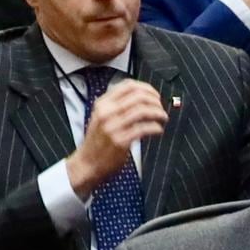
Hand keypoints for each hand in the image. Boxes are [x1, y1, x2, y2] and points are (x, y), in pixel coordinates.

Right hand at [63, 73, 168, 190]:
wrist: (87, 163)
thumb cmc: (97, 142)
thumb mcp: (100, 117)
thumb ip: (116, 105)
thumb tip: (141, 96)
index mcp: (103, 104)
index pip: (128, 86)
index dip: (146, 88)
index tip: (155, 95)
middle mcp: (107, 113)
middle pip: (138, 96)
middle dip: (155, 100)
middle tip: (161, 107)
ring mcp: (113, 127)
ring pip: (143, 110)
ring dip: (158, 113)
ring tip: (162, 118)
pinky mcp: (121, 141)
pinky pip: (144, 129)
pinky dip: (156, 127)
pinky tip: (158, 130)